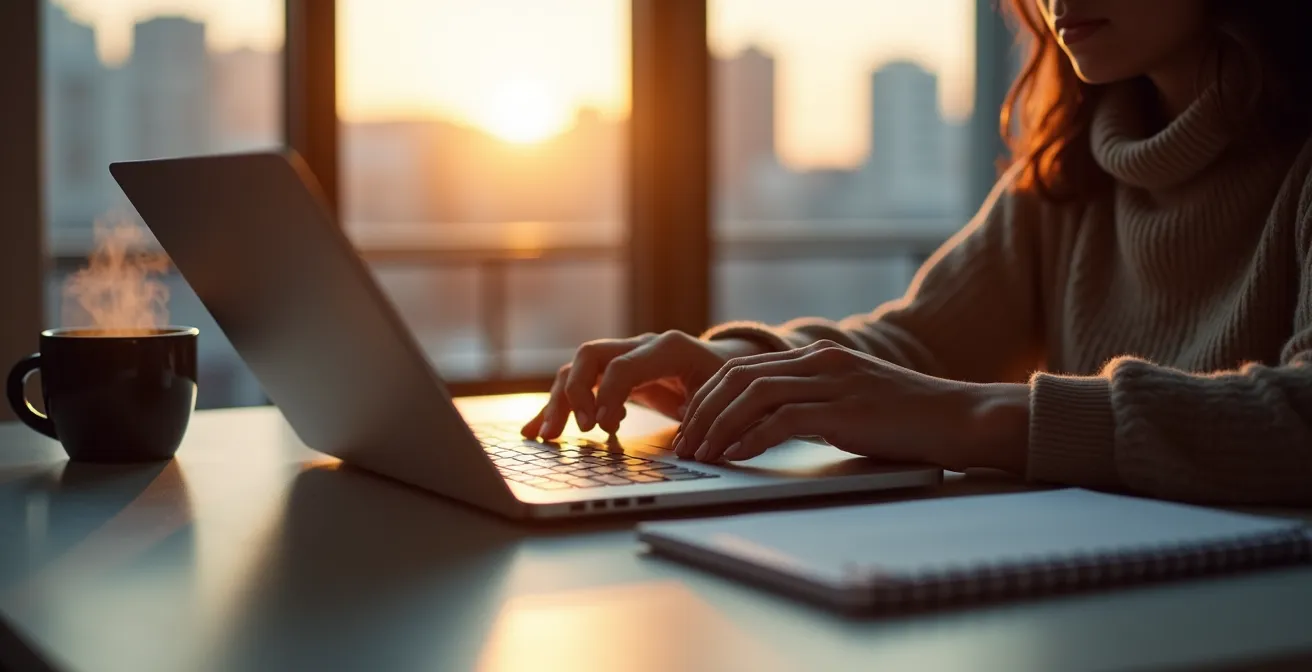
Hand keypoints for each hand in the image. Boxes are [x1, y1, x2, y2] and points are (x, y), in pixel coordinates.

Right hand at [522, 332, 767, 439]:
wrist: (729, 366)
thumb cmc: (727, 384)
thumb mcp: (721, 399)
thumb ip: (702, 416)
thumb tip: (684, 448)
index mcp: (668, 347)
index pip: (623, 365)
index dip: (608, 396)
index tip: (605, 429)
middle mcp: (640, 345)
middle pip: (590, 356)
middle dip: (574, 394)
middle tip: (573, 432)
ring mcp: (623, 356)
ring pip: (576, 369)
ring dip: (557, 402)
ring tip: (545, 437)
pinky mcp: (613, 374)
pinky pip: (578, 384)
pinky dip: (556, 406)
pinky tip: (536, 430)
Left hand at [673, 340, 1027, 470]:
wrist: (960, 418)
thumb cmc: (908, 419)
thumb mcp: (851, 402)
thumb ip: (812, 405)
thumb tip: (765, 428)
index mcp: (819, 356)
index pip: (744, 368)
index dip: (708, 396)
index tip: (689, 425)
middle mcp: (820, 361)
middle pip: (737, 377)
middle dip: (702, 411)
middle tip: (683, 444)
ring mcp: (832, 382)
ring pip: (752, 395)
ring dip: (718, 427)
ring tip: (700, 455)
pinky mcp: (844, 410)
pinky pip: (782, 421)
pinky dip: (750, 439)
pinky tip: (734, 457)